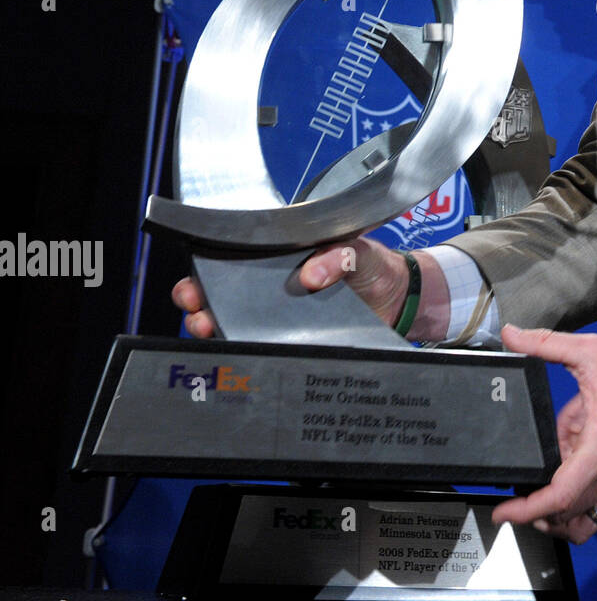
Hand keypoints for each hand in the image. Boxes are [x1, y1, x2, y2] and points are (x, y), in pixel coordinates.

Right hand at [171, 237, 448, 338]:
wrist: (395, 297)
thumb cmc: (371, 263)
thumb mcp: (357, 247)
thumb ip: (338, 252)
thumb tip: (313, 272)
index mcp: (280, 255)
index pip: (233, 258)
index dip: (208, 268)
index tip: (197, 278)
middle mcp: (271, 286)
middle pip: (223, 294)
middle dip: (200, 301)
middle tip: (197, 307)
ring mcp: (280, 316)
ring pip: (236, 323)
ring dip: (216, 327)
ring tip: (210, 329)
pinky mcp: (294, 339)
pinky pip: (266, 346)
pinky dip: (251, 351)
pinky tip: (244, 353)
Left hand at [490, 324, 596, 543]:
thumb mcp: (590, 350)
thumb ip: (545, 344)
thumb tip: (510, 334)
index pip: (561, 494)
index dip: (527, 509)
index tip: (505, 511)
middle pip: (567, 513)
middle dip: (536, 509)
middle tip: (515, 493)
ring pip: (584, 519)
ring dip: (558, 515)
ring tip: (540, 491)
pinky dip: (579, 505)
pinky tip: (570, 475)